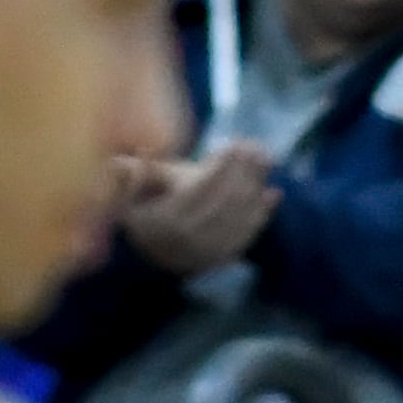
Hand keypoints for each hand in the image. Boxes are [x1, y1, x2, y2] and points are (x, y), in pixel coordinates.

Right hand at [119, 143, 277, 275]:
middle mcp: (190, 238)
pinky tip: (273, 193)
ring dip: (255, 188)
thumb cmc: (139, 210)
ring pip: (239, 219)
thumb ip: (139, 170)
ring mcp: (208, 251)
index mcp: (166, 219)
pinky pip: (246, 235)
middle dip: (243, 173)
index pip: (201, 190)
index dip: (221, 168)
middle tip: (257, 147)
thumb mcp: (129, 189)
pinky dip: (261, 214)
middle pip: (224, 203)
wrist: (146, 255)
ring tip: (266, 160)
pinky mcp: (222, 258)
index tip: (235, 145)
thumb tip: (147, 148)